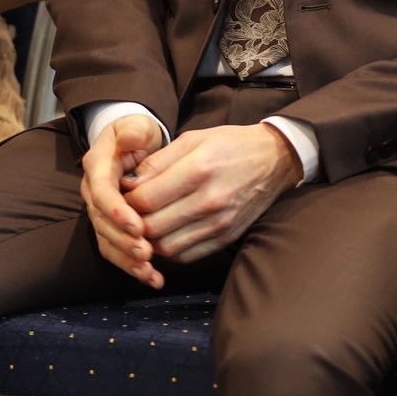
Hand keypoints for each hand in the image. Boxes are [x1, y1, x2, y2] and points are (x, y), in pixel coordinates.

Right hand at [80, 113, 168, 285]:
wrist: (134, 144)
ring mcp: (102, 212)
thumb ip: (133, 130)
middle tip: (146, 252)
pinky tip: (153, 278)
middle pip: (102, 223)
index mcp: (98, 167)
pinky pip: (117, 250)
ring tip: (150, 271)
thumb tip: (129, 139)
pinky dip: (132, 267)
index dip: (116, 211)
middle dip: (123, 240)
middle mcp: (94, 192)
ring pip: (107, 241)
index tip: (138, 225)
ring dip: (127, 260)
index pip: (101, 192)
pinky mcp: (112, 227)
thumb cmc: (138, 133)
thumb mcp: (136, 125)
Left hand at [121, 122, 300, 263]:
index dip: (125, 201)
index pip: (146, 199)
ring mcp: (220, 224)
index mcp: (199, 170)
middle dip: (132, 223)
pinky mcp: (226, 238)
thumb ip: (158, 161)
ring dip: (148, 240)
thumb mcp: (193, 139)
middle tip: (127, 213)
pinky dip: (169, 250)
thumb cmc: (230, 145)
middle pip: (152, 227)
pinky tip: (165, 234)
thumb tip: (128, 183)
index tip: (122, 195)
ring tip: (143, 225)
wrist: (275, 160)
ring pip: (167, 247)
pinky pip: (186, 256)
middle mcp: (210, 201)